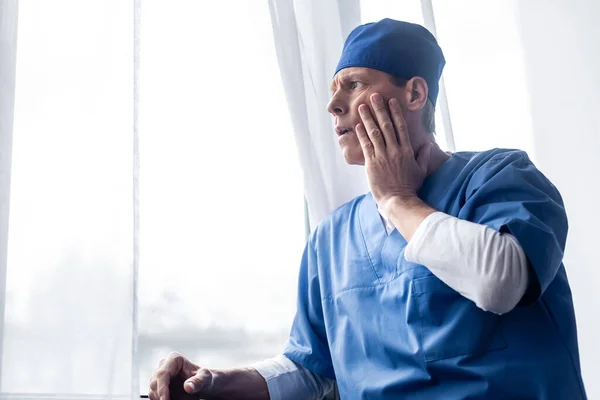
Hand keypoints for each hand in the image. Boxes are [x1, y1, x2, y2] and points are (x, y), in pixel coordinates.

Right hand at [148, 352, 218, 399]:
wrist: (204, 385)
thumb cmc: (205, 379)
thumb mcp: (206, 379)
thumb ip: (198, 381)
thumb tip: (188, 387)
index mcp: (174, 359)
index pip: (162, 374)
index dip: (162, 389)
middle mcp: (163, 365)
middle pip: (154, 384)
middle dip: (163, 396)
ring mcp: (159, 376)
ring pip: (153, 392)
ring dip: (166, 399)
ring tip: (184, 398)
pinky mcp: (158, 386)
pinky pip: (156, 397)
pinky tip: (178, 399)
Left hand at [355, 93, 430, 210]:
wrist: (398, 200)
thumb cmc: (411, 187)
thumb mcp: (421, 170)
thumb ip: (424, 155)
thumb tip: (428, 143)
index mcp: (407, 150)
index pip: (400, 127)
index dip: (395, 112)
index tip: (391, 101)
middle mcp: (394, 150)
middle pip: (386, 125)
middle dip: (379, 109)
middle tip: (374, 96)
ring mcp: (382, 156)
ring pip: (374, 133)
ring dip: (368, 118)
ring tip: (362, 106)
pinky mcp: (372, 163)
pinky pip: (366, 145)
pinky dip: (362, 134)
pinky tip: (358, 125)